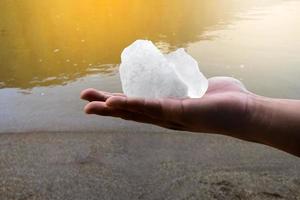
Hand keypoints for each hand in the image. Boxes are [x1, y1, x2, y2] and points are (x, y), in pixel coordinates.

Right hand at [81, 77, 256, 140]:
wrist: (246, 112)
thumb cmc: (225, 101)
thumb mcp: (199, 89)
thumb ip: (188, 84)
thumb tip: (184, 78)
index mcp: (168, 110)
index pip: (138, 107)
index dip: (118, 103)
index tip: (100, 98)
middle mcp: (166, 117)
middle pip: (131, 112)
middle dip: (106, 107)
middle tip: (84, 102)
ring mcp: (171, 116)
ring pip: (136, 111)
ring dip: (112, 107)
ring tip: (90, 105)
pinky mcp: (180, 112)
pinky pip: (153, 107)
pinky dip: (133, 105)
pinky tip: (115, 103)